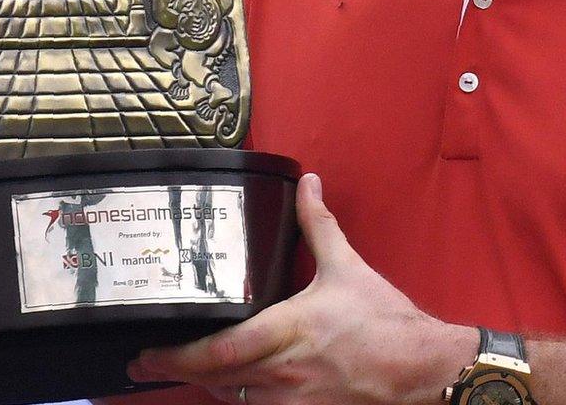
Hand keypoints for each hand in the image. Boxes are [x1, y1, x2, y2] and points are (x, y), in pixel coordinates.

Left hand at [129, 173, 473, 404]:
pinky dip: (237, 400)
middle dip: (174, 371)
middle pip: (213, 380)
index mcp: (287, 330)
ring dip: (204, 386)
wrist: (424, 369)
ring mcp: (293, 400)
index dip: (176, 355)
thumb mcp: (347, 266)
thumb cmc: (386, 321)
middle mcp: (283, 371)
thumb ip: (318, 224)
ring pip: (232, 399)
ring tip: (180, 371)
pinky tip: (226, 389)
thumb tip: (307, 182)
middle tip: (141, 363)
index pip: (218, 351)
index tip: (146, 349)